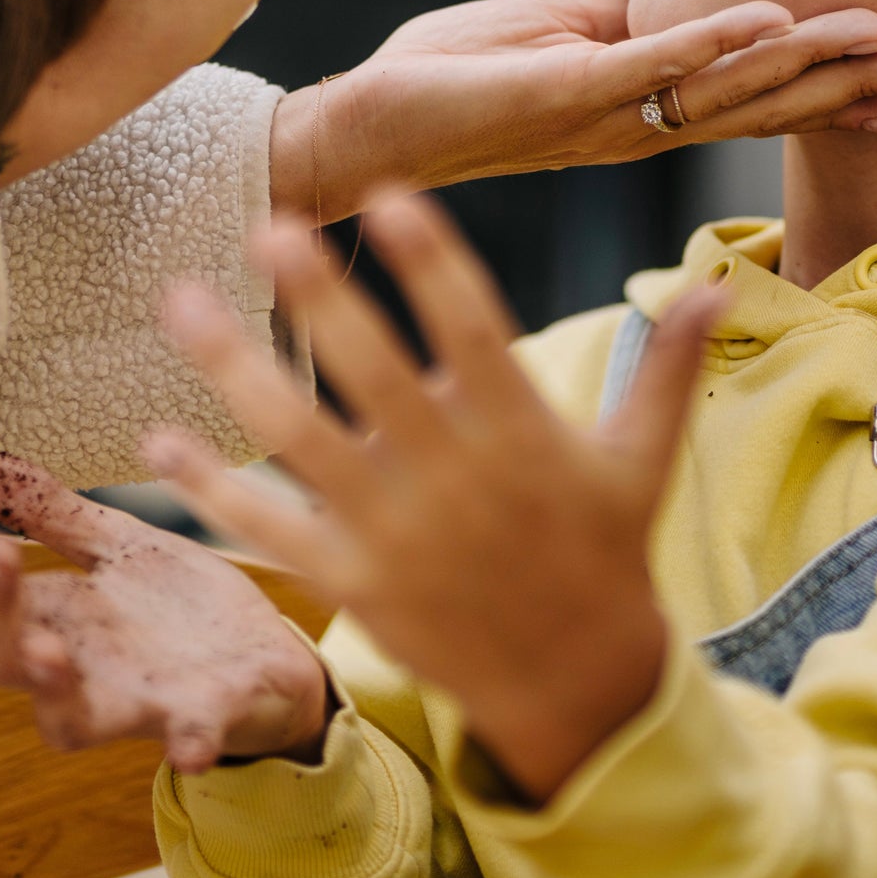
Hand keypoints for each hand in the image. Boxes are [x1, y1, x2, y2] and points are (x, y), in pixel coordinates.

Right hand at [0, 455, 330, 770]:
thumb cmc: (179, 608)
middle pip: (2, 660)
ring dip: (54, 692)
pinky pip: (188, 737)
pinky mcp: (203, 715)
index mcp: (57, 622)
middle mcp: (81, 671)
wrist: (269, 656)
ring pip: (71, 722)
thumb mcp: (121, 547)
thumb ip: (59, 518)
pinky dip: (188, 742)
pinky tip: (190, 745)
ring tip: (45, 653)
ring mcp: (136, 701)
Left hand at [148, 197, 725, 804]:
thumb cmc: (605, 550)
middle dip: (321, 298)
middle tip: (270, 225)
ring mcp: (395, 535)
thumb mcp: (644, 459)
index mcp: (523, 435)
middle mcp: (453, 479)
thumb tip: (717, 281)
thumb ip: (669, 366)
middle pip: (374, 374)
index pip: (474, 329)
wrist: (574, 684)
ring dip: (233, 369)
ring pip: (299, 441)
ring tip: (181, 301)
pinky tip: (158, 440)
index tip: (393, 193)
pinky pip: (269, 530)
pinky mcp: (352, 584)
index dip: (433, 261)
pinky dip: (212, 488)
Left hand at [270, 0, 876, 222]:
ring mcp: (603, 112)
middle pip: (761, 103)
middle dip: (847, 86)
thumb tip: (693, 2)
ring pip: (724, 87)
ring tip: (876, 41)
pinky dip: (710, 41)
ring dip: (803, 61)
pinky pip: (648, 65)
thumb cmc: (455, 80)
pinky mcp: (560, 93)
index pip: (753, 94)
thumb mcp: (557, 39)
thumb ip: (630, 24)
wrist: (369, 124)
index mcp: (641, 107)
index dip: (830, 87)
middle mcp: (637, 123)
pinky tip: (769, 20)